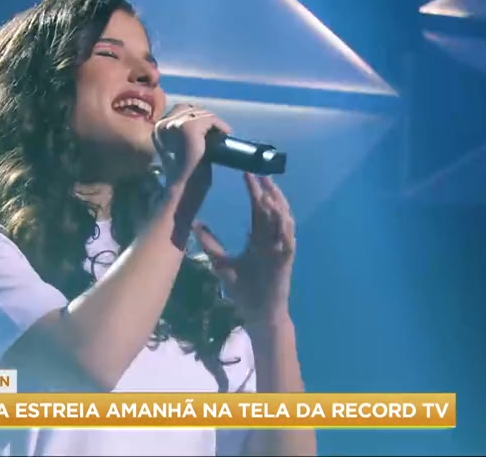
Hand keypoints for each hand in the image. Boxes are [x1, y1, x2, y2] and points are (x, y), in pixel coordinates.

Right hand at [153, 103, 233, 190]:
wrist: (185, 187)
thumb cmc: (184, 174)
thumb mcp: (181, 149)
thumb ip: (183, 136)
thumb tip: (203, 127)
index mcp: (158, 129)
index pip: (179, 110)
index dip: (196, 117)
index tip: (208, 130)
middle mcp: (163, 124)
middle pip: (189, 108)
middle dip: (204, 116)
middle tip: (216, 131)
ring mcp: (175, 124)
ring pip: (200, 113)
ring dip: (214, 122)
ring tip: (221, 134)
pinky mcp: (189, 128)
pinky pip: (210, 119)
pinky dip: (220, 125)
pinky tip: (226, 134)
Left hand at [194, 174, 296, 323]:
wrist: (258, 313)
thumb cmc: (244, 291)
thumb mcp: (221, 263)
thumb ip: (212, 243)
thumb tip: (196, 225)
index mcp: (259, 239)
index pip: (257, 209)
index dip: (254, 191)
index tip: (246, 173)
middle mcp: (272, 240)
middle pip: (271, 209)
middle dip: (266, 190)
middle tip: (257, 171)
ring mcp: (280, 248)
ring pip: (283, 220)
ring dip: (278, 203)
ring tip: (269, 187)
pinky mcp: (286, 259)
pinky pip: (289, 239)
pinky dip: (285, 225)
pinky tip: (280, 213)